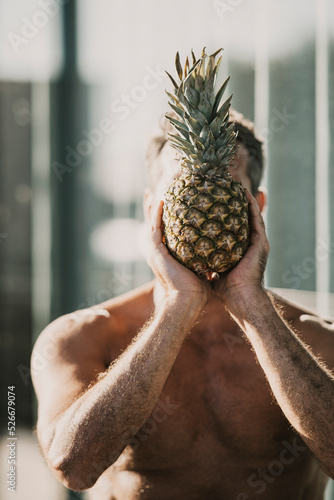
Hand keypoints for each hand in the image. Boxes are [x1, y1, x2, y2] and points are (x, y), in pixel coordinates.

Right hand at [147, 200, 209, 309]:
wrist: (188, 301)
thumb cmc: (197, 291)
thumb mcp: (201, 269)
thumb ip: (204, 260)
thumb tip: (217, 255)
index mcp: (167, 257)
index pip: (164, 234)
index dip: (164, 221)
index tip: (168, 207)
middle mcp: (158, 253)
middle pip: (153, 226)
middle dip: (153, 211)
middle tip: (155, 195)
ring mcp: (155, 252)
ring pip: (151, 224)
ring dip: (152, 208)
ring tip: (154, 193)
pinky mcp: (156, 251)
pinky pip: (155, 228)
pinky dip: (157, 214)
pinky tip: (161, 201)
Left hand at [212, 188, 269, 311]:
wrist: (239, 298)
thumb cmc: (225, 289)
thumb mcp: (212, 269)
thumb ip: (205, 260)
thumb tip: (191, 254)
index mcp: (239, 249)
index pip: (232, 226)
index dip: (226, 213)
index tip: (215, 200)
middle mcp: (250, 243)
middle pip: (243, 217)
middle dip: (236, 202)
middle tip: (226, 187)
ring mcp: (257, 242)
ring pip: (252, 215)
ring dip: (245, 199)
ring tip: (237, 184)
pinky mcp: (261, 242)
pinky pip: (257, 219)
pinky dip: (252, 206)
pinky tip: (245, 194)